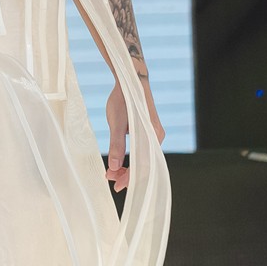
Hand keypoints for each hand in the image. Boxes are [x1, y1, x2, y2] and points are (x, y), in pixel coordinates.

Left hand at [104, 77, 165, 192]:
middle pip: (144, 164)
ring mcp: (153, 134)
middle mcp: (156, 137)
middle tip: (110, 180)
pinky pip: (141, 150)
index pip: (143, 166)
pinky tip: (119, 162)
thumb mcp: (116, 123)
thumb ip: (116, 145)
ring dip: (128, 167)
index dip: (130, 178)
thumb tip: (114, 167)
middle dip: (127, 174)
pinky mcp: (147, 131)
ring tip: (112, 172)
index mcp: (152, 136)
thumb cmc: (123, 99)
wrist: (130, 79)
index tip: (117, 187)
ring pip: (142, 158)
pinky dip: (130, 158)